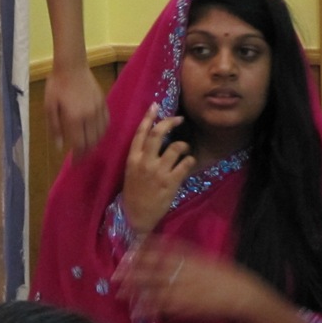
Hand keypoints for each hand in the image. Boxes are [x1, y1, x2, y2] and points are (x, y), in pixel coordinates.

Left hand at [43, 63, 107, 157]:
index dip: (78, 156)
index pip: (79, 144)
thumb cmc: (56, 85)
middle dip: (87, 153)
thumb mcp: (49, 106)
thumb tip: (60, 147)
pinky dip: (103, 132)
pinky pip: (107, 123)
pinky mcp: (104, 104)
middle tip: (81, 158)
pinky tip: (97, 135)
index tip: (75, 164)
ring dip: (95, 144)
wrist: (72, 66)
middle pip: (92, 142)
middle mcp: (89, 117)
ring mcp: (99, 110)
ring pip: (101, 134)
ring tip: (88, 148)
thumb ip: (55, 127)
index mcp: (74, 118)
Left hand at [114, 239, 262, 322]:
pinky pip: (164, 308)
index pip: (157, 254)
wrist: (241, 294)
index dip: (139, 255)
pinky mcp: (186, 307)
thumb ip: (181, 250)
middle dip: (131, 274)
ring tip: (120, 294)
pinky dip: (149, 309)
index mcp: (186, 258)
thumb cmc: (222, 274)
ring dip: (136, 293)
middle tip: (114, 276)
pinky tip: (137, 312)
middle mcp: (181, 273)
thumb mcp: (202, 256)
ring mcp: (182, 291)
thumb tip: (160, 242)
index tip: (125, 256)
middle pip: (151, 272)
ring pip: (154, 290)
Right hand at [121, 106, 193, 235]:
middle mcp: (145, 162)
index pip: (140, 133)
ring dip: (184, 145)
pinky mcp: (171, 182)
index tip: (156, 106)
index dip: (149, 117)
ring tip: (185, 149)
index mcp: (133, 158)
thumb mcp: (131, 171)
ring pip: (175, 147)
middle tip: (179, 119)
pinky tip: (188, 163)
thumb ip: (141, 156)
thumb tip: (155, 140)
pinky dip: (189, 160)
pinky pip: (185, 164)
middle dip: (170, 123)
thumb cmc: (134, 193)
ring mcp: (158, 172)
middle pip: (158, 134)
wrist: (136, 216)